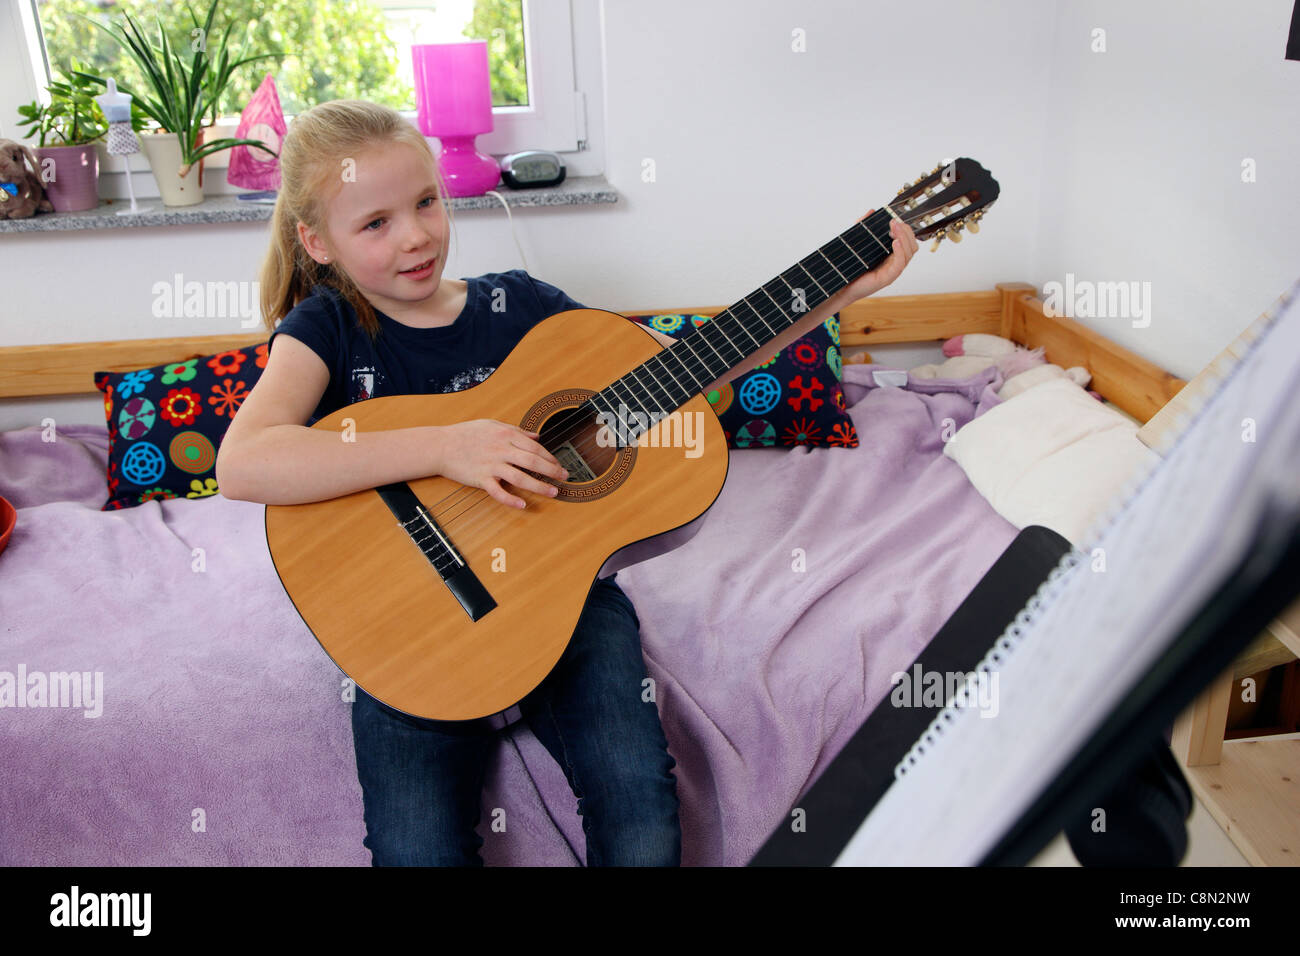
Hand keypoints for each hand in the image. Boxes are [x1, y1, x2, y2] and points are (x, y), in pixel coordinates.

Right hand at [434, 420, 568, 509]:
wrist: (441, 445)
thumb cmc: (466, 434)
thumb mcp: (493, 425)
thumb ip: (516, 431)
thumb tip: (536, 436)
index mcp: (505, 436)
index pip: (535, 448)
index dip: (550, 458)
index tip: (559, 465)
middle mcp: (501, 450)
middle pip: (533, 462)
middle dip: (552, 471)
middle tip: (564, 478)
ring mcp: (491, 465)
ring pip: (521, 478)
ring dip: (540, 486)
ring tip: (553, 492)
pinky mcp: (481, 479)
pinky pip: (498, 492)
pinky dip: (511, 499)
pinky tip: (523, 505)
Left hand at [839, 209, 917, 301]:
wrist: (842, 285)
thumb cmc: (852, 266)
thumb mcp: (858, 242)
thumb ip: (864, 226)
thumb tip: (871, 210)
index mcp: (891, 254)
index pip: (907, 239)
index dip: (904, 228)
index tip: (894, 219)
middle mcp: (894, 262)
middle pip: (912, 245)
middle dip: (906, 231)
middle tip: (895, 222)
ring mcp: (893, 270)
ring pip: (909, 252)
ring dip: (904, 238)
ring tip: (895, 228)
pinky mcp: (888, 278)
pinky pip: (900, 264)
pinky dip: (900, 252)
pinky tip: (895, 242)